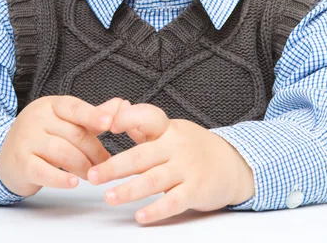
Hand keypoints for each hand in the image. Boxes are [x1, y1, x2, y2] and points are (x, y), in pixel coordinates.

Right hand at [0, 95, 125, 196]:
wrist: (3, 156)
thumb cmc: (42, 137)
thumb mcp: (64, 121)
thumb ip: (92, 115)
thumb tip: (122, 105)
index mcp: (50, 105)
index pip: (74, 107)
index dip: (93, 115)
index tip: (110, 123)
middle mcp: (37, 118)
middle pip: (73, 134)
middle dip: (94, 150)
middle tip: (107, 163)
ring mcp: (27, 140)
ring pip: (62, 152)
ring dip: (82, 166)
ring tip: (93, 175)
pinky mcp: (21, 163)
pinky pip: (44, 171)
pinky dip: (60, 179)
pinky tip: (73, 184)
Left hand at [87, 100, 255, 224]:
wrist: (233, 164)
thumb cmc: (194, 147)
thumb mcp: (171, 131)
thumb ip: (144, 126)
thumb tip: (117, 110)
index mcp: (168, 129)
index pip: (148, 116)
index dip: (128, 118)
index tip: (108, 125)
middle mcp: (176, 146)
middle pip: (141, 155)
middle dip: (114, 166)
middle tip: (93, 175)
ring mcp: (187, 168)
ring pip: (153, 180)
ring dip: (129, 190)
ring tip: (109, 197)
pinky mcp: (196, 190)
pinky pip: (173, 201)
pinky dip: (156, 209)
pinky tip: (140, 215)